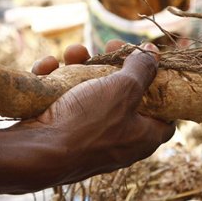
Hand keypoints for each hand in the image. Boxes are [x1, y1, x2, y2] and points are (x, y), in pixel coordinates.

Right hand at [18, 42, 174, 185]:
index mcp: (143, 136)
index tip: (151, 66)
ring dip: (80, 67)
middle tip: (108, 47)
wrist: (35, 153)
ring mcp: (87, 136)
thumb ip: (142, 69)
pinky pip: (62, 100)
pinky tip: (47, 68)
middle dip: (113, 66)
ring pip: (89, 92)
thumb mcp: (124, 89)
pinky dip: (56, 81)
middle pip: (123, 96)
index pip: (165, 116)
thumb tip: (154, 53)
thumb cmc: (88, 123)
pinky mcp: (60, 131)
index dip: (161, 88)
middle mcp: (118, 139)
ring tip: (73, 52)